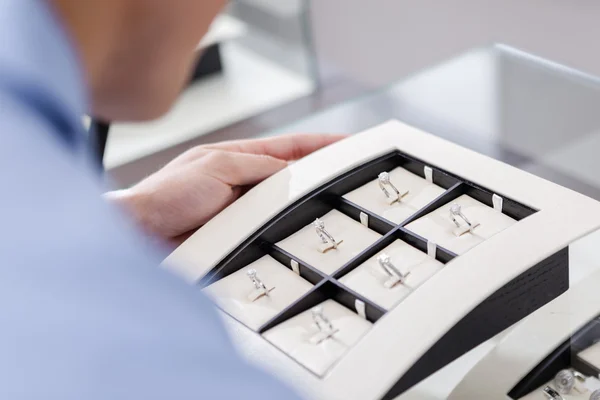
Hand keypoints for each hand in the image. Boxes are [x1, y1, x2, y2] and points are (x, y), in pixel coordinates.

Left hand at [107, 133, 346, 244]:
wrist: (140, 233)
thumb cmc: (165, 193)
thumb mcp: (216, 166)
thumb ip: (256, 165)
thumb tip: (288, 171)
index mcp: (239, 157)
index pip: (289, 147)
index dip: (320, 144)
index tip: (346, 143)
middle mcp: (243, 183)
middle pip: (292, 177)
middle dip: (319, 177)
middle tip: (348, 178)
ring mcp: (242, 211)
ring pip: (283, 208)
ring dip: (301, 208)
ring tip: (326, 207)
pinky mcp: (238, 237)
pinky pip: (269, 232)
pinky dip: (282, 232)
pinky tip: (295, 235)